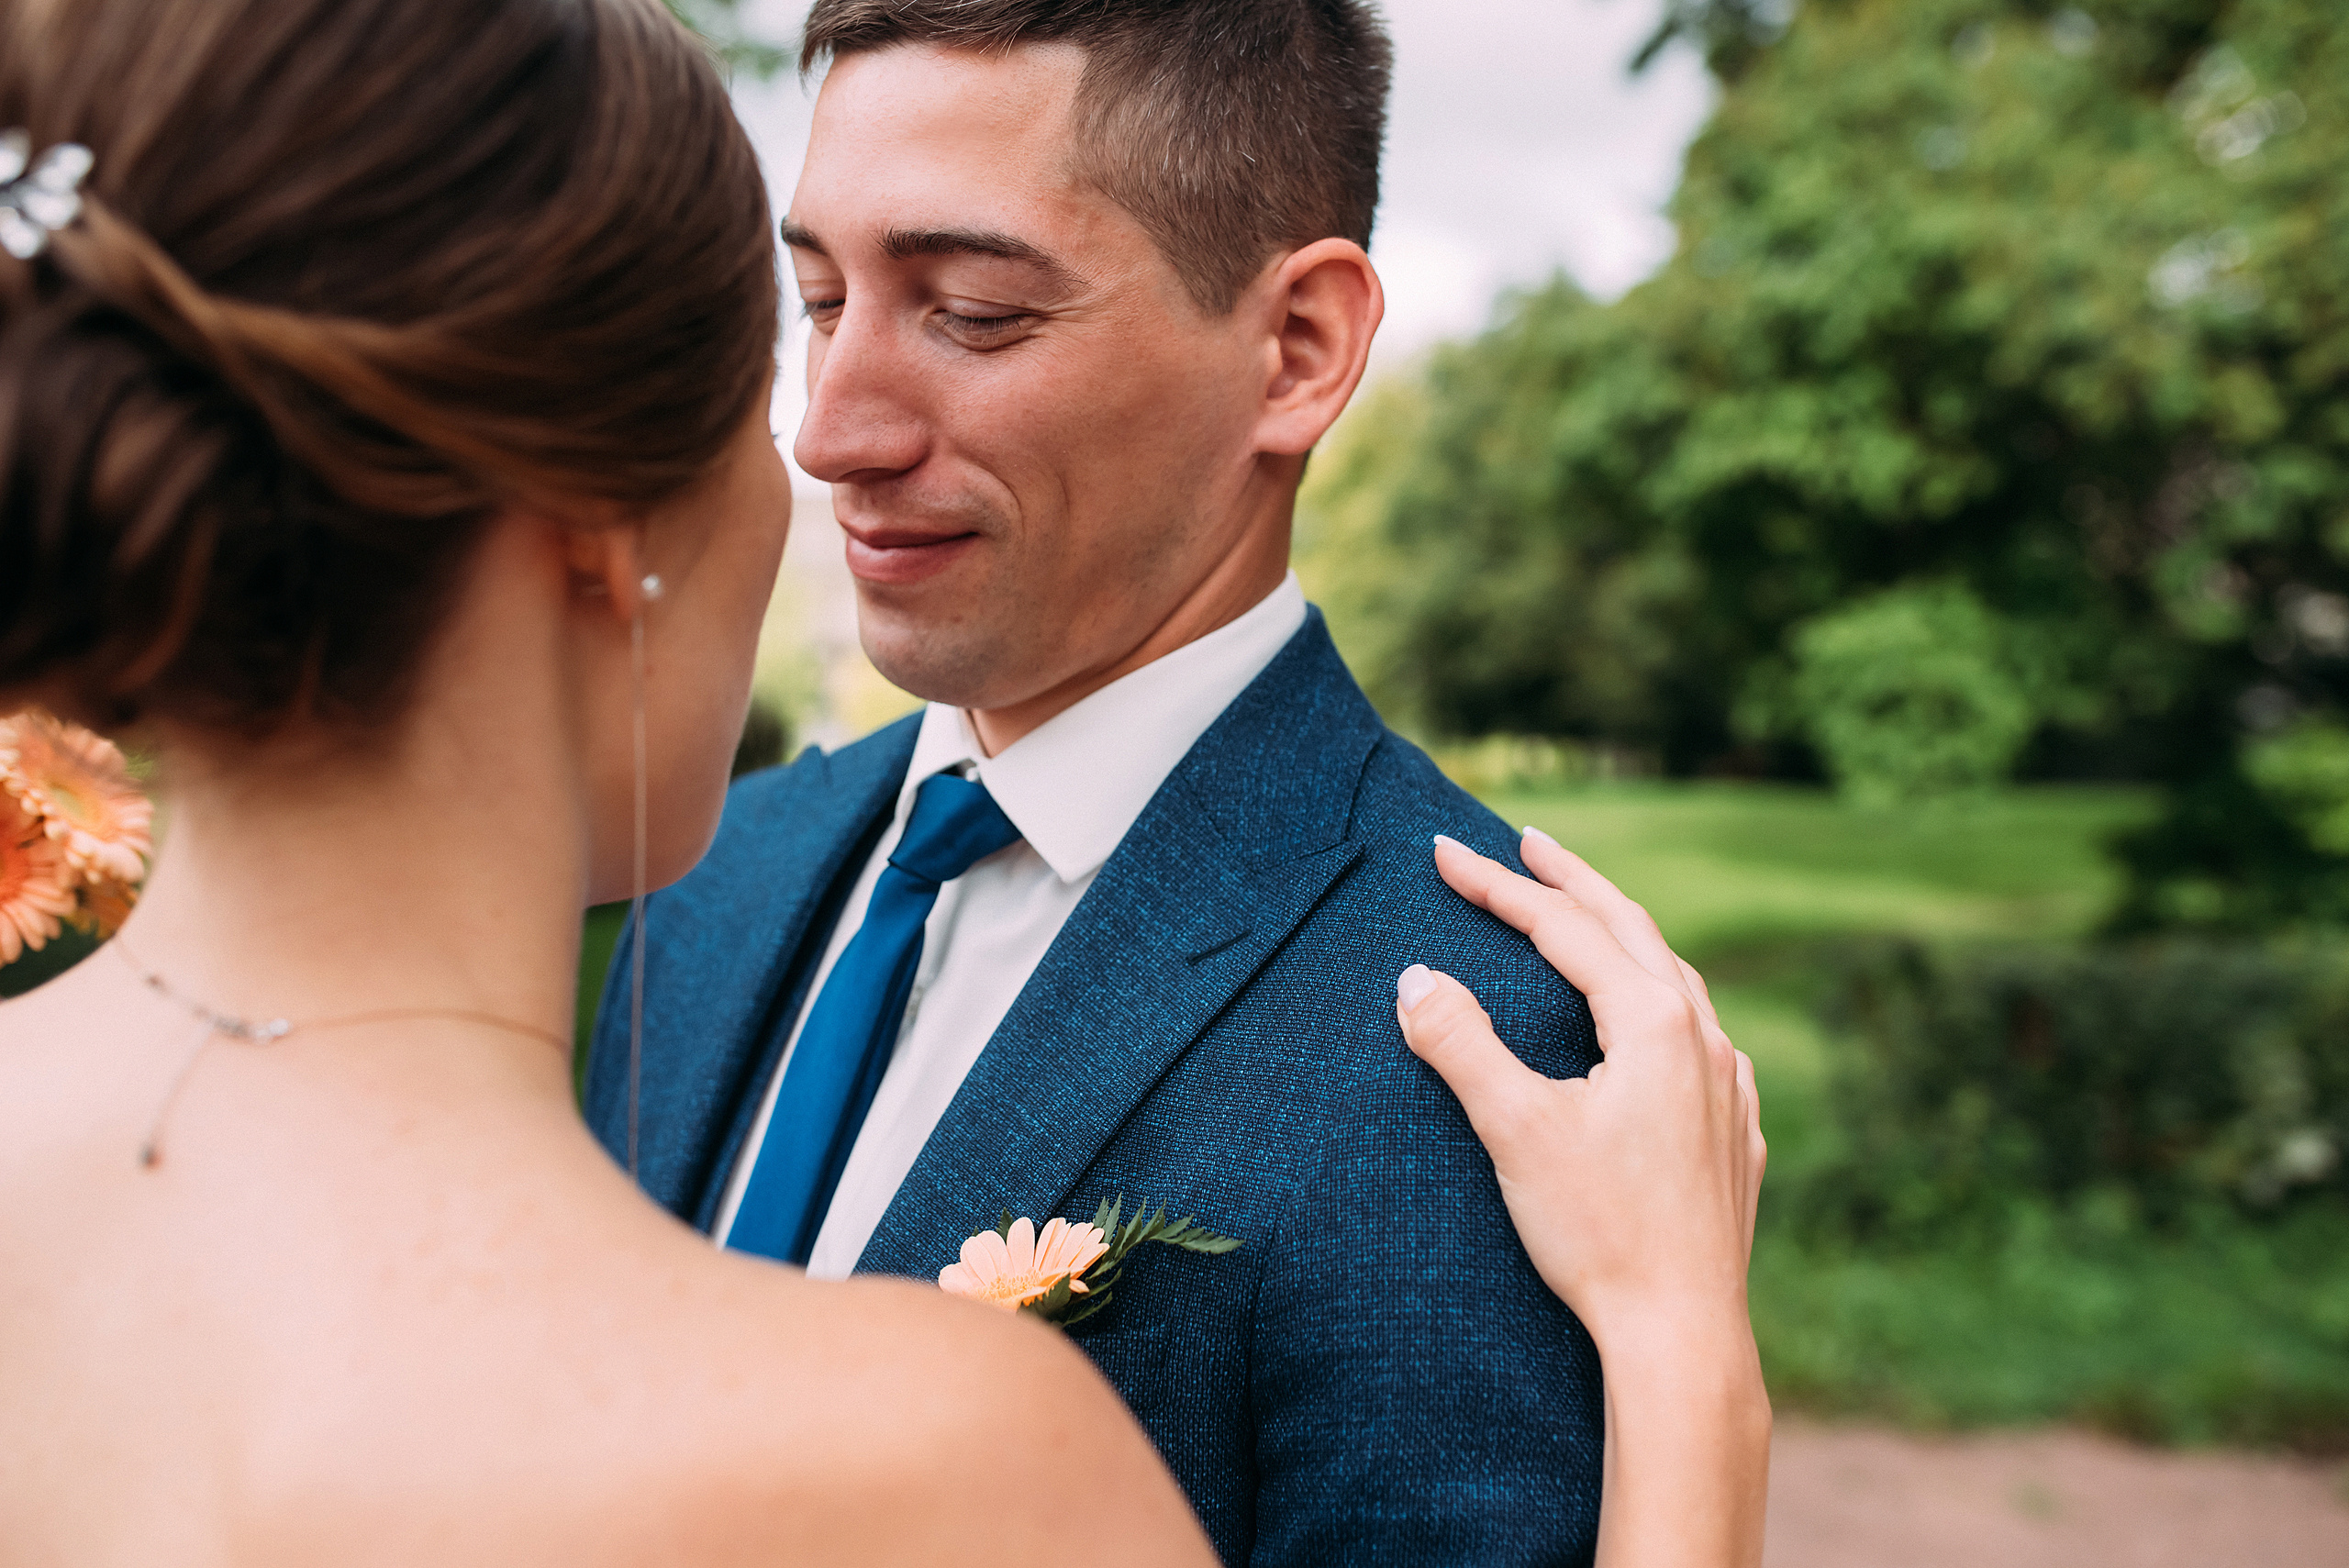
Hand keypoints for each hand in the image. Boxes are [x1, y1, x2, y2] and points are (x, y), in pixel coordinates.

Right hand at [1395, 829, 1764, 1344]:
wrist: (1682, 1333)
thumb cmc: (1598, 1232)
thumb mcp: (1514, 1129)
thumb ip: (1461, 1043)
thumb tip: (1416, 978)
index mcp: (1653, 1021)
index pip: (1564, 927)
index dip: (1497, 885)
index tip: (1443, 852)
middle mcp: (1704, 1038)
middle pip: (1632, 929)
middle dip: (1573, 882)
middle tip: (1526, 843)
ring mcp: (1729, 1086)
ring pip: (1675, 980)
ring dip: (1623, 937)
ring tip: (1587, 916)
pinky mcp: (1736, 1134)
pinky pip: (1700, 1037)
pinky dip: (1660, 1001)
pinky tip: (1654, 1025)